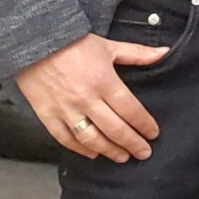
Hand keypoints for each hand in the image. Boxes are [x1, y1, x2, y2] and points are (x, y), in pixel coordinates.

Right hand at [15, 32, 168, 160]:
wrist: (35, 41)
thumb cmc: (73, 43)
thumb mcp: (108, 46)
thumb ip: (137, 53)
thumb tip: (163, 52)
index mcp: (104, 81)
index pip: (130, 109)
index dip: (144, 124)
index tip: (153, 134)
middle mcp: (86, 99)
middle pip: (115, 129)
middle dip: (132, 143)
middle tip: (144, 153)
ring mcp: (66, 110)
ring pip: (92, 139)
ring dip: (110, 151)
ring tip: (123, 157)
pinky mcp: (48, 115)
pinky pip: (66, 139)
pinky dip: (81, 149)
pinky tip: (93, 153)